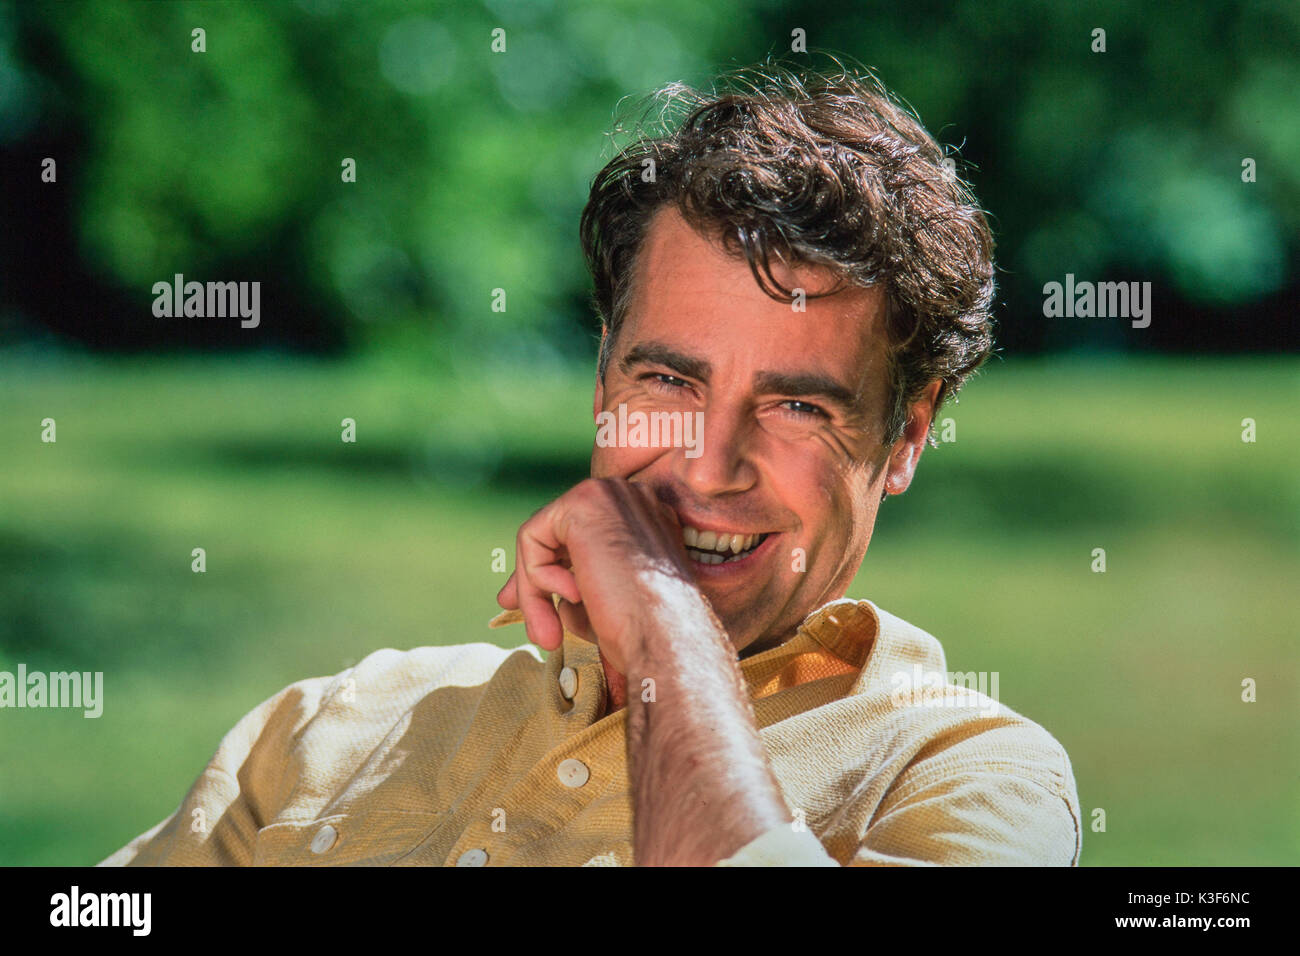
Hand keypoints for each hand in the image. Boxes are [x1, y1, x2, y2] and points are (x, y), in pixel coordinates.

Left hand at [495, 478, 698, 675]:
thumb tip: (514, 592)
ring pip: (542, 538)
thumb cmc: (643, 632)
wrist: (666, 638)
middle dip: (532, 572)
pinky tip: (571, 598)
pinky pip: (533, 538)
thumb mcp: (604, 601)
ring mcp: (609, 495)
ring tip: (547, 632)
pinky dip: (535, 578)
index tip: (538, 604)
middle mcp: (631, 498)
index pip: (581, 535)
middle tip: (509, 605)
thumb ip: (570, 582)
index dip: (552, 567)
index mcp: (645, 520)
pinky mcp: (583, 503)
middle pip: (557, 532)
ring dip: (534, 589)